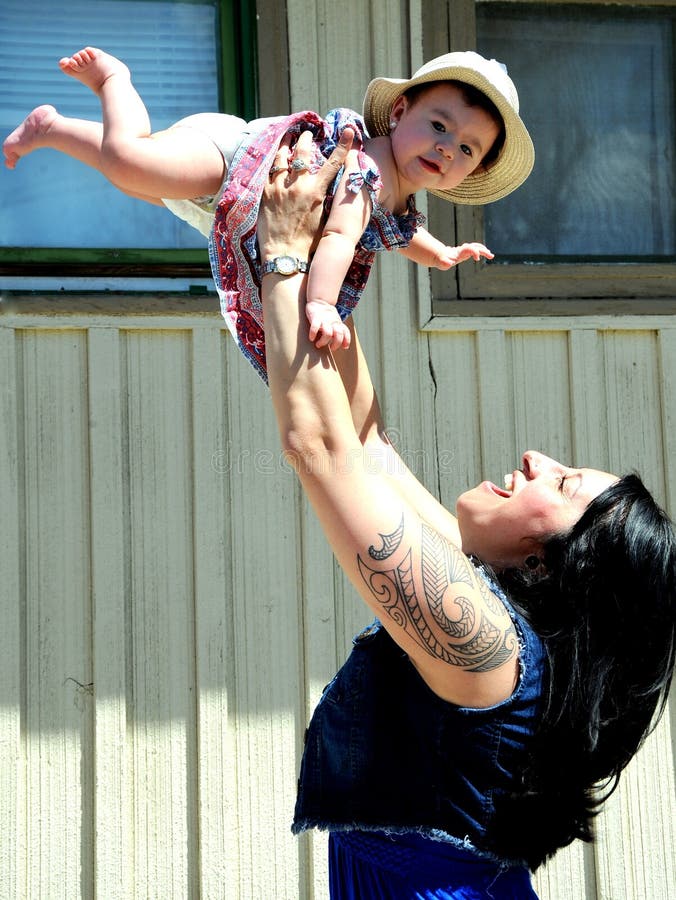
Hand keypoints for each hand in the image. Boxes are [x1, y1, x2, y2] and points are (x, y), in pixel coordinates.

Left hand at [258, 127, 354, 261]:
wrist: (285, 255)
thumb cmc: (307, 243)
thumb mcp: (324, 219)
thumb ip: (325, 199)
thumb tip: (328, 188)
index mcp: (316, 192)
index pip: (333, 163)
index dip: (343, 145)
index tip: (348, 130)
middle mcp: (298, 185)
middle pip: (303, 153)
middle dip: (306, 140)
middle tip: (307, 134)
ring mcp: (279, 187)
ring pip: (282, 157)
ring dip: (286, 144)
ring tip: (288, 137)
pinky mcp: (265, 193)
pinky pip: (269, 171)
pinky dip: (273, 162)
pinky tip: (274, 159)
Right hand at [306, 299, 351, 350]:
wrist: (319, 302)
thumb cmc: (328, 317)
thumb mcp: (336, 323)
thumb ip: (341, 333)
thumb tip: (345, 347)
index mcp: (339, 324)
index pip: (346, 332)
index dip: (346, 340)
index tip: (344, 347)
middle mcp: (333, 322)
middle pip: (338, 334)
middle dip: (335, 344)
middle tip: (331, 348)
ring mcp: (324, 320)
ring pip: (327, 333)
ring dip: (323, 342)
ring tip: (318, 345)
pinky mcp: (315, 317)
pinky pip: (315, 327)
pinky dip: (313, 334)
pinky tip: (311, 338)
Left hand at [436, 241, 493, 269]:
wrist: (440, 256)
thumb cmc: (441, 260)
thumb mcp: (442, 262)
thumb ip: (444, 262)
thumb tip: (448, 264)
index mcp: (459, 252)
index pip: (469, 249)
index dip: (474, 252)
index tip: (477, 258)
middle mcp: (463, 250)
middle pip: (474, 247)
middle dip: (482, 251)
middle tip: (491, 256)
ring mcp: (465, 251)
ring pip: (476, 247)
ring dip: (484, 251)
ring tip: (491, 255)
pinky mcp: (466, 253)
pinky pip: (476, 250)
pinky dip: (482, 251)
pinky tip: (487, 254)